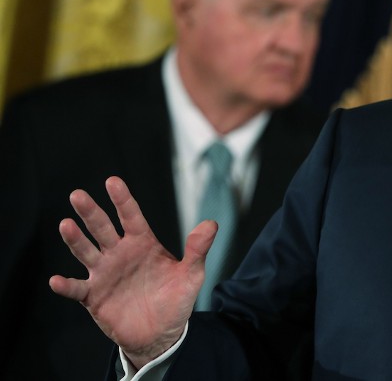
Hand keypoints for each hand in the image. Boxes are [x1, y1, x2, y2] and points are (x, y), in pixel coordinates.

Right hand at [49, 176, 217, 368]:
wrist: (161, 333)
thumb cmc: (175, 299)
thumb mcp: (191, 274)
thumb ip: (198, 250)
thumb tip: (211, 223)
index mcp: (142, 243)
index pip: (131, 216)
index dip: (122, 200)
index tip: (113, 181)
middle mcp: (120, 253)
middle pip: (102, 229)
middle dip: (91, 212)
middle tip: (78, 195)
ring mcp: (105, 274)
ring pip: (86, 252)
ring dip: (75, 240)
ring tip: (66, 225)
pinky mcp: (94, 296)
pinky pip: (77, 289)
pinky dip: (66, 285)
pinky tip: (56, 280)